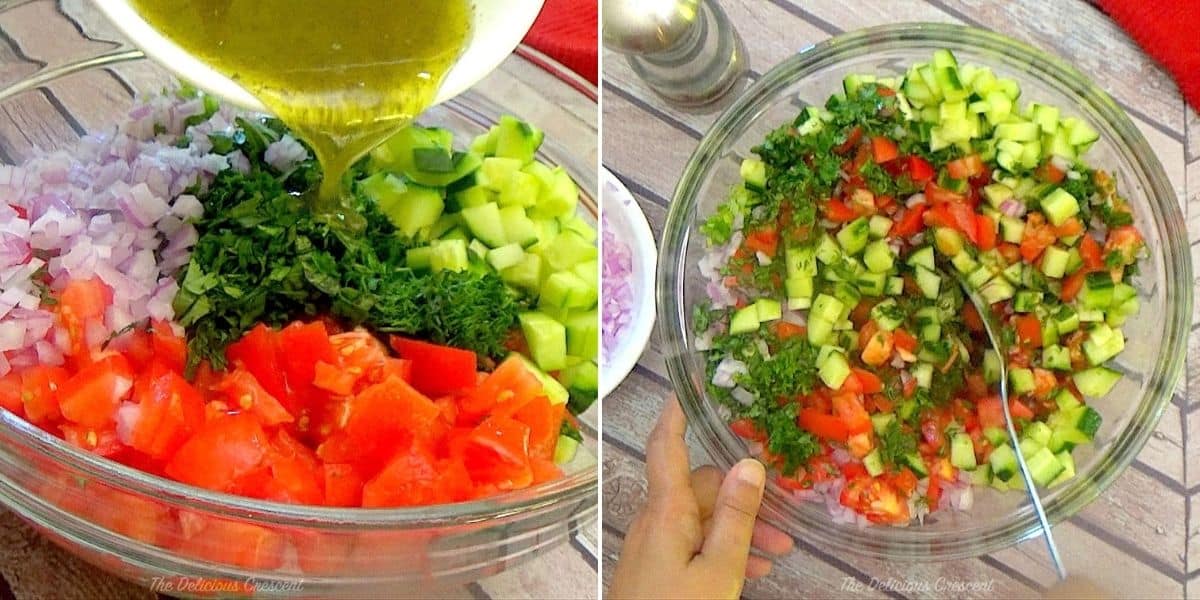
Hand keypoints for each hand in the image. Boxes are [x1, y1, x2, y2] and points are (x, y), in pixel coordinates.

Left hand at [609, 396, 793, 599]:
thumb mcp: (720, 570)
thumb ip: (737, 517)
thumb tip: (750, 463)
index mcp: (665, 511)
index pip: (668, 445)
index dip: (678, 411)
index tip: (690, 381)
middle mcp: (653, 520)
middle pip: (700, 487)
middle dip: (743, 498)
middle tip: (784, 525)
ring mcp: (652, 545)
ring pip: (701, 518)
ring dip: (738, 528)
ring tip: (777, 554)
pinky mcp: (655, 567)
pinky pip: (691, 542)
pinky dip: (720, 548)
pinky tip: (751, 569)